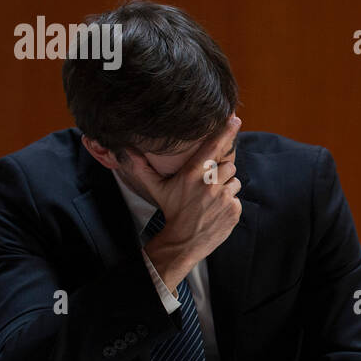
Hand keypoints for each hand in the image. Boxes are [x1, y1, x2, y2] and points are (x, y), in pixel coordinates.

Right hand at [132, 115, 242, 292]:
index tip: (235, 119)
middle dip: (222, 171)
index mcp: (192, 174)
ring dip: (226, 187)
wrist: (184, 241)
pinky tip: (216, 209)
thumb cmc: (171, 211)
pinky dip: (230, 202)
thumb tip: (123, 150)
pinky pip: (238, 198)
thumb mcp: (156, 188)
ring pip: (234, 181)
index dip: (225, 131)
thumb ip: (141, 168)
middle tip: (208, 184)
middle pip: (228, 164)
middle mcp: (209, 183)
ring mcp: (223, 197)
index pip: (213, 147)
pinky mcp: (233, 209)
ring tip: (211, 198)